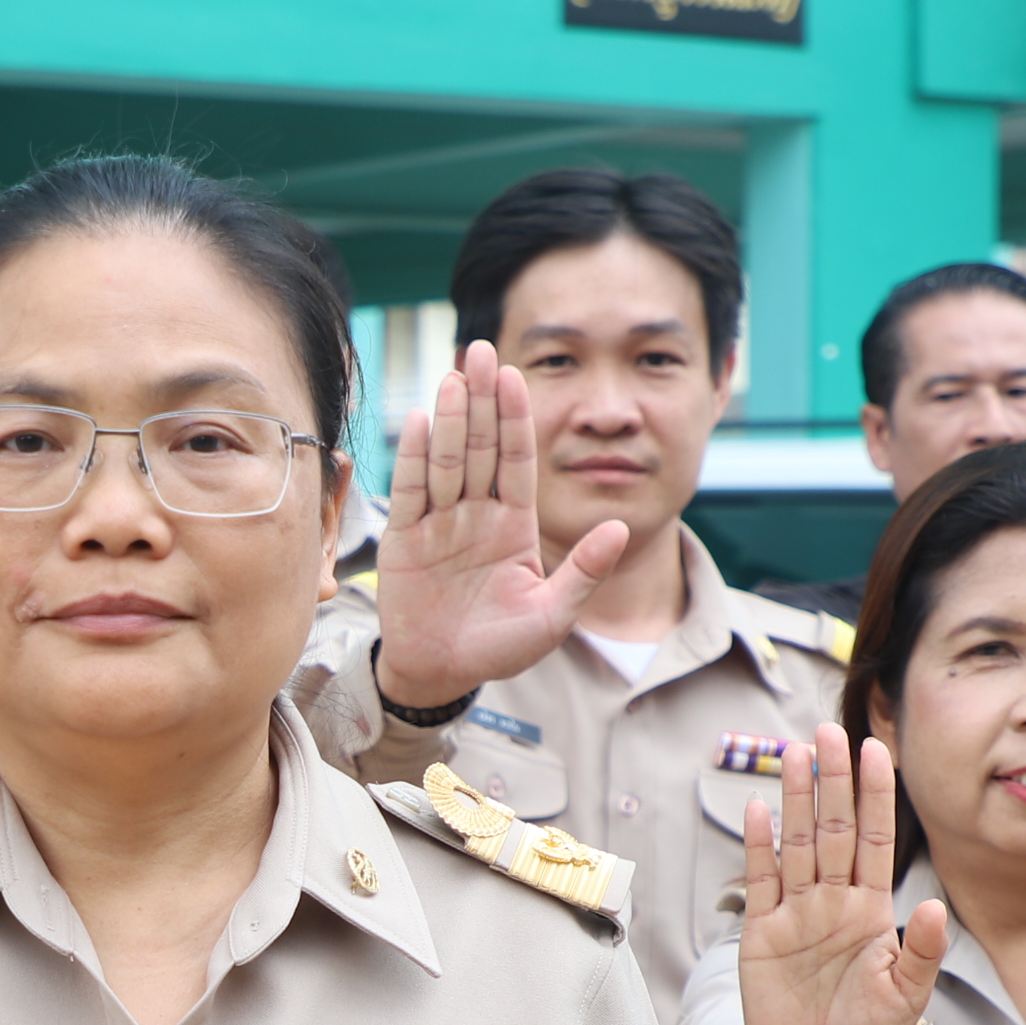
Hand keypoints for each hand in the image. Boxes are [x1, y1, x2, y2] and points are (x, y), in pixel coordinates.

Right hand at [365, 342, 627, 711]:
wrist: (443, 674)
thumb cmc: (500, 647)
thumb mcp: (554, 615)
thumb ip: (584, 571)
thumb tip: (620, 528)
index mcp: (514, 525)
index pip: (517, 460)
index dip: (517, 419)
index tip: (517, 376)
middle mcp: (476, 514)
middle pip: (481, 447)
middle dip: (482, 400)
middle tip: (481, 350)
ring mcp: (439, 523)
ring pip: (446, 462)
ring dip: (450, 419)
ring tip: (454, 376)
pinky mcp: (404, 540)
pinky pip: (410, 492)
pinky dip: (413, 458)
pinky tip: (418, 421)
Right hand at [728, 724, 948, 1024]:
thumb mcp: (906, 998)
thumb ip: (920, 952)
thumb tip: (932, 905)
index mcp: (872, 910)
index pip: (876, 840)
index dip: (877, 797)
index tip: (879, 751)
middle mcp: (833, 901)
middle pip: (832, 828)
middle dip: (833, 780)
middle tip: (830, 730)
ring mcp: (795, 912)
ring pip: (797, 844)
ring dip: (796, 799)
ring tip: (796, 753)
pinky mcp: (761, 932)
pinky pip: (761, 880)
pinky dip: (760, 846)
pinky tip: (761, 808)